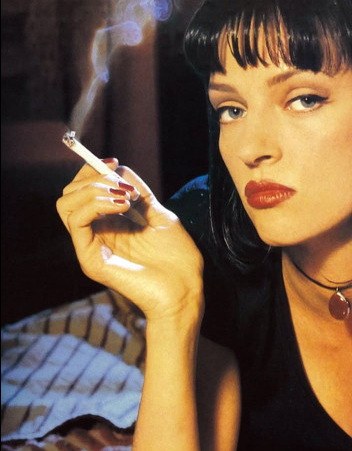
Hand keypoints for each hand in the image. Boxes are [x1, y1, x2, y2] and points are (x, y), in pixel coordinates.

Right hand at [57, 160, 203, 322]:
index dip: (93, 171)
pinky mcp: (91, 260)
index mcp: (110, 225)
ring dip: (95, 190)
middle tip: (125, 188)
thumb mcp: (159, 216)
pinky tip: (123, 206)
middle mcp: (96, 235)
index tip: (114, 161)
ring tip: (126, 198)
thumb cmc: (178, 258)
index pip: (82, 191)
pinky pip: (76, 223)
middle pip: (69, 195)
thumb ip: (139, 195)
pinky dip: (96, 205)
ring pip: (66, 205)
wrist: (186, 289)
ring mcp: (91, 247)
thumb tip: (120, 169)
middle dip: (94, 179)